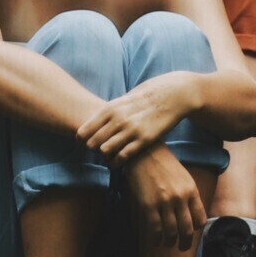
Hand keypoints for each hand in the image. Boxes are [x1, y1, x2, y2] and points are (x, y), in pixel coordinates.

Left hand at [77, 73, 194, 157]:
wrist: (174, 94)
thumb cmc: (148, 95)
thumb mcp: (125, 99)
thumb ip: (111, 111)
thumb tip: (95, 122)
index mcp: (110, 108)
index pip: (84, 131)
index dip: (81, 140)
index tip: (85, 144)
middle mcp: (118, 119)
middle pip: (92, 143)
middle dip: (92, 150)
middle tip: (98, 151)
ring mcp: (131, 130)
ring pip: (105, 151)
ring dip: (105, 156)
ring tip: (109, 156)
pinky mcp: (144, 140)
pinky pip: (123, 157)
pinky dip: (117, 162)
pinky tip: (118, 162)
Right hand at [126, 142, 206, 250]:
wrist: (144, 153)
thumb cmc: (164, 165)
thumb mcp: (183, 177)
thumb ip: (189, 195)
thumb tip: (191, 216)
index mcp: (191, 190)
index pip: (200, 219)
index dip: (196, 229)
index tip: (190, 231)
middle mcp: (180, 197)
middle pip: (187, 230)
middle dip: (185, 243)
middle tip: (182, 247)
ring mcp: (164, 202)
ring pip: (171, 232)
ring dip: (170, 242)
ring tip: (167, 243)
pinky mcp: (148, 205)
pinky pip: (155, 229)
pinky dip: (156, 239)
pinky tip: (156, 241)